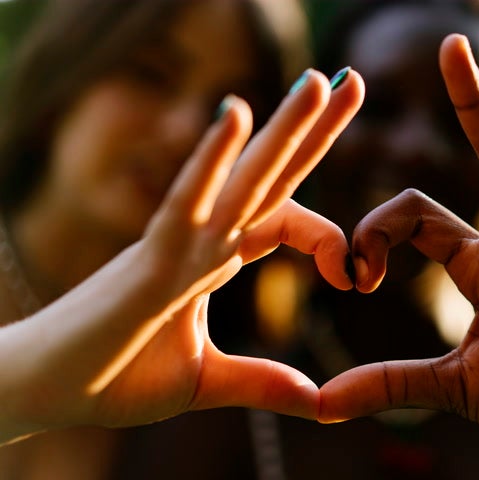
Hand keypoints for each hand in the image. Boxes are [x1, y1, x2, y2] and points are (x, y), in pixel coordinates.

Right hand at [0, 68, 363, 443]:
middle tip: (352, 80)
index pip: (284, 220)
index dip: (328, 238)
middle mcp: (204, 239)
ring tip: (318, 80)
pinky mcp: (149, 259)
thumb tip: (317, 403)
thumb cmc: (114, 377)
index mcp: (217, 259)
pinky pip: (186, 200)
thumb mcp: (206, 382)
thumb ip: (261, 382)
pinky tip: (235, 113)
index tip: (357, 277)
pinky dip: (210, 159)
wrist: (48, 393)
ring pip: (241, 178)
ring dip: (280, 128)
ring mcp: (179, 243)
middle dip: (313, 130)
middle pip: (271, 176)